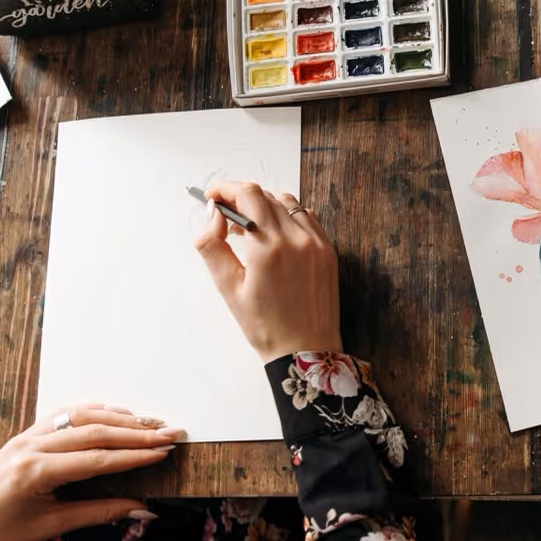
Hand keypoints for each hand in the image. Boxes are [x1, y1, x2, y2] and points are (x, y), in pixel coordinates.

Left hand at [0, 405, 181, 540]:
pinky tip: (114, 414)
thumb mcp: (52, 526)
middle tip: (169, 433)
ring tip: (150, 422)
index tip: (165, 452)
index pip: (97, 458)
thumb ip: (100, 512)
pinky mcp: (23, 435)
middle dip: (136, 432)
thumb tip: (142, 509)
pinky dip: (92, 412)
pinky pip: (62, 415)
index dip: (135, 455)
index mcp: (34, 471)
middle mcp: (29, 446)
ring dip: (118, 418)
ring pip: (79, 417)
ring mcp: (24, 437)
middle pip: (94, 431)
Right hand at [194, 183, 341, 362]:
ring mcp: (316, 244)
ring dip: (265, 206)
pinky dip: (288, 217)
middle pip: (265, 195)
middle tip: (226, 218)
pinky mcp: (328, 251)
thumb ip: (213, 246)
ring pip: (287, 203)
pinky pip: (307, 218)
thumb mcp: (228, 288)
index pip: (247, 194)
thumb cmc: (266, 327)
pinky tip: (276, 236)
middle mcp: (296, 239)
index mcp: (268, 248)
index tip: (213, 197)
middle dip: (241, 198)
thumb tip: (212, 214)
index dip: (226, 189)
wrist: (306, 351)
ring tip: (250, 231)